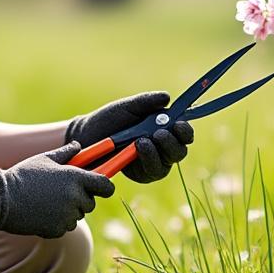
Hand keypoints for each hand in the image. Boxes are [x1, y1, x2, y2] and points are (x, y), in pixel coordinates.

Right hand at [0, 142, 115, 238]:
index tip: (100, 186)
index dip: (104, 186)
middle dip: (81, 198)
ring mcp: (66, 215)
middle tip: (63, 192)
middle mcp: (74, 197)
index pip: (105, 185)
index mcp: (75, 177)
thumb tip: (78, 146)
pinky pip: (65, 226)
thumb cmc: (23, 175)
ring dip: (69, 211)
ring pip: (77, 216)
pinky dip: (57, 222)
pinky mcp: (57, 229)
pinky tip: (42, 212)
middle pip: (91, 203)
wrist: (1, 199)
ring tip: (48, 201)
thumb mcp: (44, 159)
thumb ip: (66, 153)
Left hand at [65, 91, 194, 183]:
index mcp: (163, 128)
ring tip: (142, 141)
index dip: (185, 131)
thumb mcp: (128, 107)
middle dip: (172, 143)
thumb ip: (147, 102)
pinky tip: (137, 150)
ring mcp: (153, 162)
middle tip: (159, 134)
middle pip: (180, 151)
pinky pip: (152, 172)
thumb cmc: (109, 119)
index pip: (183, 133)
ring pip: (167, 163)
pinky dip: (147, 161)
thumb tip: (167, 98)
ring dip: (158, 152)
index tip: (179, 125)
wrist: (88, 135)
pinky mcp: (142, 174)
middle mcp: (162, 147)